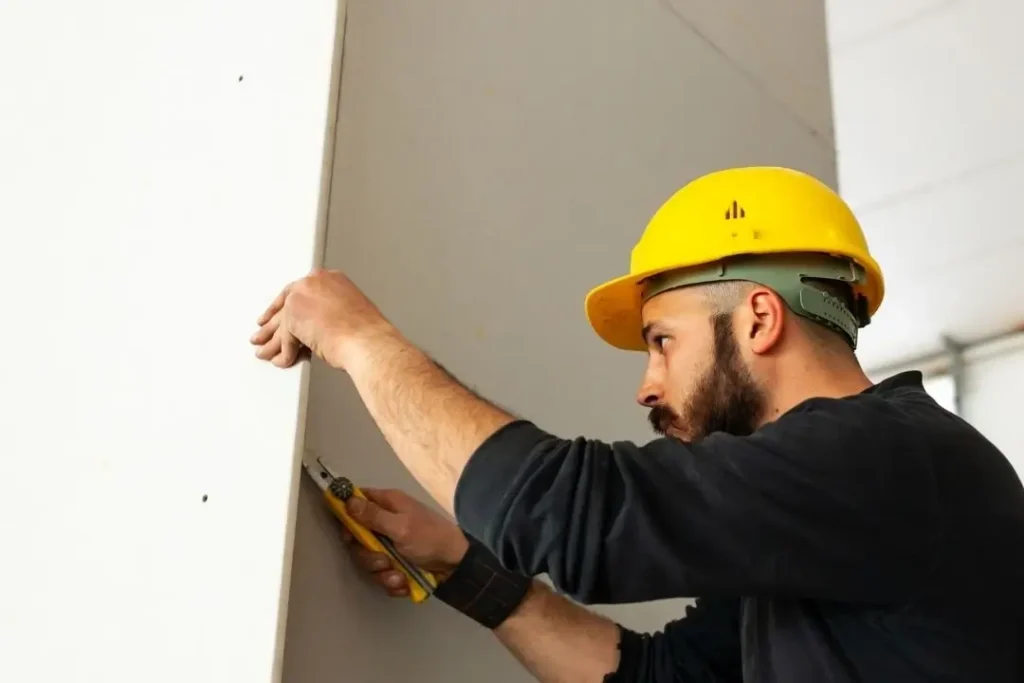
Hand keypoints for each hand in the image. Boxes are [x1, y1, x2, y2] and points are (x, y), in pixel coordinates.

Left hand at [250, 268, 391, 368]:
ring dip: (273, 341)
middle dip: (272, 325)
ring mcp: (301, 297)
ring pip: (282, 322)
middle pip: (286, 305)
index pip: (300, 290)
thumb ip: (328, 313)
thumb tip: (315, 328)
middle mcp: (314, 282)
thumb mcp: (350, 312)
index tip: (276, 315)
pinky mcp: (293, 317)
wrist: (368, 342)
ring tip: (266, 352)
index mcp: (331, 278)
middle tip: (262, 335)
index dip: (285, 306)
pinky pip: (285, 338)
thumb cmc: (368, 333)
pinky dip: (284, 352)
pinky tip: (282, 360)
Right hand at [342, 488, 469, 597]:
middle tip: (384, 561)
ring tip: (399, 575)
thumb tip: (347, 499)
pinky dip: (392, 581)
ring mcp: (390, 545)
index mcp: (388, 504)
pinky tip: (405, 582)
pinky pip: (382, 575)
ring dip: (382, 573)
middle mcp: (386, 522)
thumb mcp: (401, 526)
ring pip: (369, 560)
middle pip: (358, 538)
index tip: (347, 534)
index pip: (356, 502)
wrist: (456, 566)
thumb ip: (373, 516)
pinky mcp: (395, 564)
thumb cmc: (430, 538)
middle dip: (368, 555)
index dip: (346, 516)